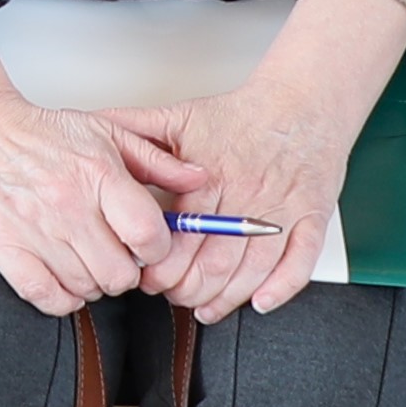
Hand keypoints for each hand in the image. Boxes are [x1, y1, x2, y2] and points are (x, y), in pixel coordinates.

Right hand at [0, 0, 159, 315]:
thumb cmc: (39, 133)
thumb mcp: (105, 132)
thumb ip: (157, 159)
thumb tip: (199, 178)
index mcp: (97, 173)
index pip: (147, 235)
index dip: (155, 248)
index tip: (147, 244)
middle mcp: (68, 205)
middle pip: (120, 274)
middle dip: (125, 270)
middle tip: (114, 253)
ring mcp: (35, 231)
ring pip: (87, 289)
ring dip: (93, 282)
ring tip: (85, 257)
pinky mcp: (5, 249)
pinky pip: (48, 298)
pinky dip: (62, 296)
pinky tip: (63, 276)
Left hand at [106, 79, 356, 325]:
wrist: (302, 99)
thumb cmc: (242, 113)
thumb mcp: (180, 115)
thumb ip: (135, 128)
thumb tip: (93, 129)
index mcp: (210, 176)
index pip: (181, 235)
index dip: (160, 265)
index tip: (148, 277)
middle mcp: (246, 194)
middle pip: (215, 261)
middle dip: (188, 289)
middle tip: (173, 295)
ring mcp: (282, 208)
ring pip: (254, 268)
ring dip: (227, 297)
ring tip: (205, 307)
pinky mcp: (312, 216)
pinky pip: (301, 260)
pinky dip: (282, 286)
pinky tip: (261, 301)